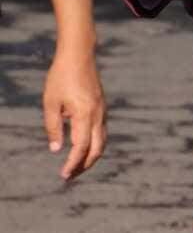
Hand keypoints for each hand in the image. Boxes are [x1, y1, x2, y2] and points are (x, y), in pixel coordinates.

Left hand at [43, 46, 106, 179]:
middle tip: (70, 175)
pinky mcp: (101, 109)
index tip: (64, 174)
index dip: (73, 163)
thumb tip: (56, 150)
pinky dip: (94, 145)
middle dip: (84, 166)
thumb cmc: (61, 77)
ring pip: (101, 143)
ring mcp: (102, 113)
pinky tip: (82, 147)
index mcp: (84, 115)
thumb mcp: (51, 103)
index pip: (80, 147)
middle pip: (96, 150)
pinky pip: (101, 133)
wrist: (79, 56)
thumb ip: (53, 127)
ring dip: (90, 157)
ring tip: (76, 166)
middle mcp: (97, 116)